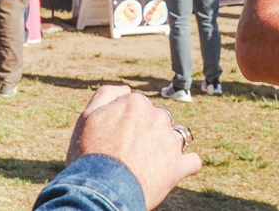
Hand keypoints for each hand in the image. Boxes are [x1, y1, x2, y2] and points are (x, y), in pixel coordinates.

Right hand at [65, 85, 201, 209]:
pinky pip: (191, 162)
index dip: (127, 123)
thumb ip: (106, 95)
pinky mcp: (179, 165)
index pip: (137, 108)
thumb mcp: (87, 117)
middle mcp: (157, 116)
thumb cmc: (90, 153)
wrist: (101, 188)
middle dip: (148, 132)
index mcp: (136, 103)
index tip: (117, 137)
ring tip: (148, 163)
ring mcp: (170, 141)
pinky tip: (173, 171)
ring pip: (174, 137)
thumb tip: (126, 89)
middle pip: (157, 120)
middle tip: (130, 152)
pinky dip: (185, 165)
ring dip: (165, 147)